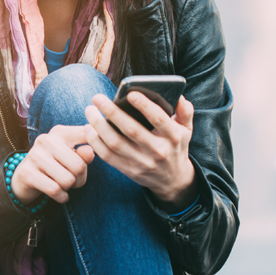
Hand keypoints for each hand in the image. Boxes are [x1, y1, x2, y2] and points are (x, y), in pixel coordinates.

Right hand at [11, 124, 94, 204]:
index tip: (90, 157)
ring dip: (69, 188)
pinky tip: (59, 194)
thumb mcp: (72, 158)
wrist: (25, 178)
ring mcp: (34, 156)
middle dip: (80, 178)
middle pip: (79, 166)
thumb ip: (84, 154)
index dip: (96, 148)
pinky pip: (55, 190)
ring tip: (62, 184)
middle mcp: (46, 140)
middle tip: (72, 179)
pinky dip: (61, 197)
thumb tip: (89, 152)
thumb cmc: (55, 166)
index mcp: (60, 132)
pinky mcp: (27, 173)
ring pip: (67, 180)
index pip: (87, 135)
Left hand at [84, 91, 196, 205]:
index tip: (129, 93)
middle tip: (97, 98)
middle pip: (131, 130)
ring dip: (99, 126)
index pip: (158, 119)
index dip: (144, 106)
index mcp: (173, 137)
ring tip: (90, 111)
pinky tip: (89, 129)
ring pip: (115, 143)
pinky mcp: (129, 171)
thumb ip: (185, 112)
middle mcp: (158, 151)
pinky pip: (108, 156)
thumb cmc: (176, 147)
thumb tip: (179, 96)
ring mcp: (142, 163)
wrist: (173, 180)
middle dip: (112, 112)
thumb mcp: (186, 130)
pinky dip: (95, 142)